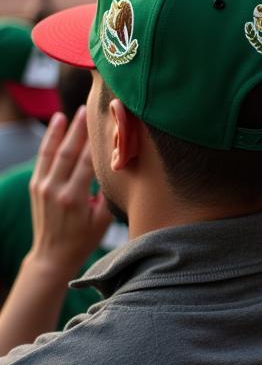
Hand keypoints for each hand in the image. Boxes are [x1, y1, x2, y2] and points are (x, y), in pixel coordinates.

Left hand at [26, 107, 111, 279]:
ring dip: (63, 130)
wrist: (52, 255)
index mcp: (74, 198)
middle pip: (69, 152)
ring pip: (53, 152)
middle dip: (80, 129)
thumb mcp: (103, 220)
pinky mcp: (36, 185)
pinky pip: (43, 157)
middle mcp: (55, 189)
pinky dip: (50, 139)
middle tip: (89, 109)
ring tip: (72, 112)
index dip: (98, 142)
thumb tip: (122, 168)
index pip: (88, 163)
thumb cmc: (83, 239)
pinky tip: (57, 124)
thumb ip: (111, 194)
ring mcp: (42, 186)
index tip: (108, 126)